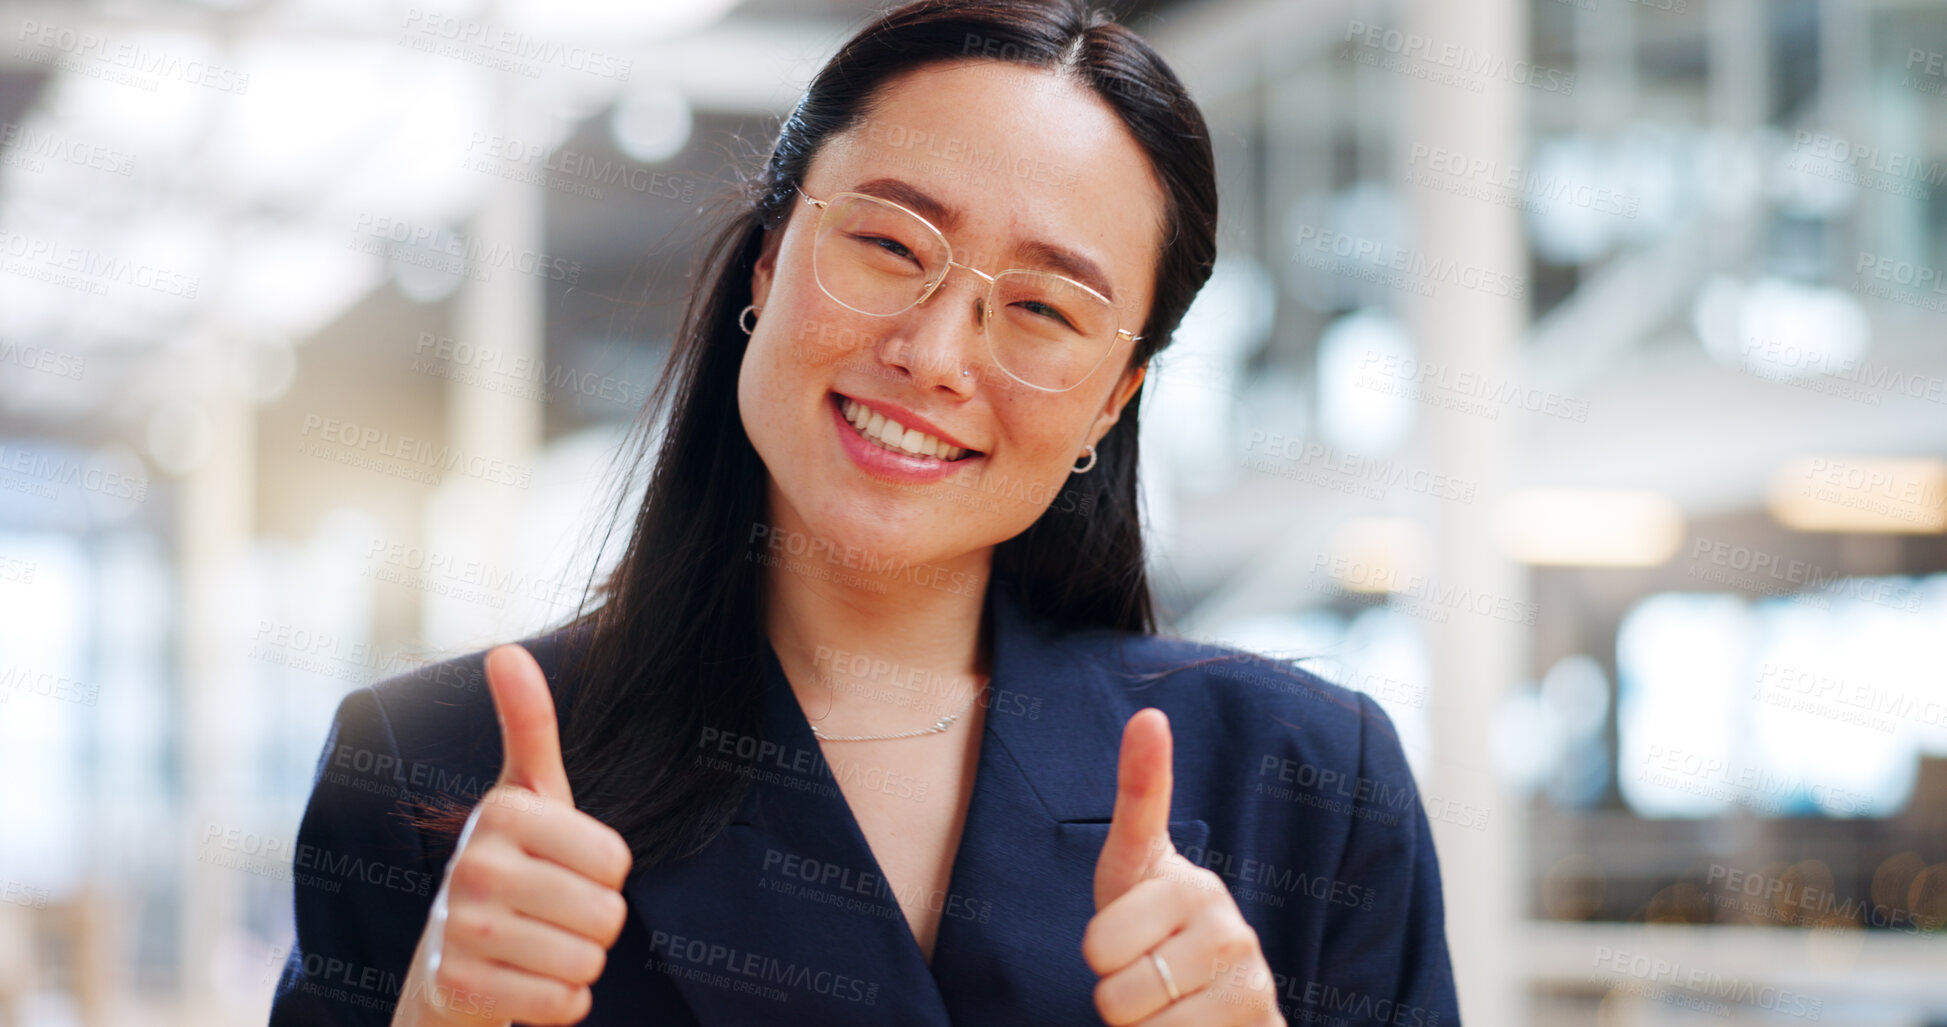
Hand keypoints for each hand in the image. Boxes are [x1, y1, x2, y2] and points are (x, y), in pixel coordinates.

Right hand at [393, 645, 633, 1026]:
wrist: (448, 961)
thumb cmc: (511, 865)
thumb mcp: (528, 793)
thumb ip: (529, 723)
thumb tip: (505, 651)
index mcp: (501, 812)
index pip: (615, 859)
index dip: (607, 874)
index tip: (567, 867)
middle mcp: (472, 865)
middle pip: (606, 914)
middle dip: (596, 924)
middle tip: (554, 914)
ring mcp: (460, 930)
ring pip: (587, 961)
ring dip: (578, 964)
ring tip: (539, 946)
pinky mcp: (458, 989)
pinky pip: (563, 1004)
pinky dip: (561, 1003)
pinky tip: (527, 982)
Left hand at [1083, 709, 1283, 1025]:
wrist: (1221, 996)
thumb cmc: (1157, 920)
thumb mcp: (1135, 859)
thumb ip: (1140, 789)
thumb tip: (1150, 714)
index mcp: (1192, 887)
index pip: (1098, 947)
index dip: (1099, 954)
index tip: (1127, 935)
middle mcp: (1231, 934)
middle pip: (1115, 996)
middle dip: (1119, 996)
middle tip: (1148, 975)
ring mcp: (1249, 988)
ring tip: (1168, 1004)